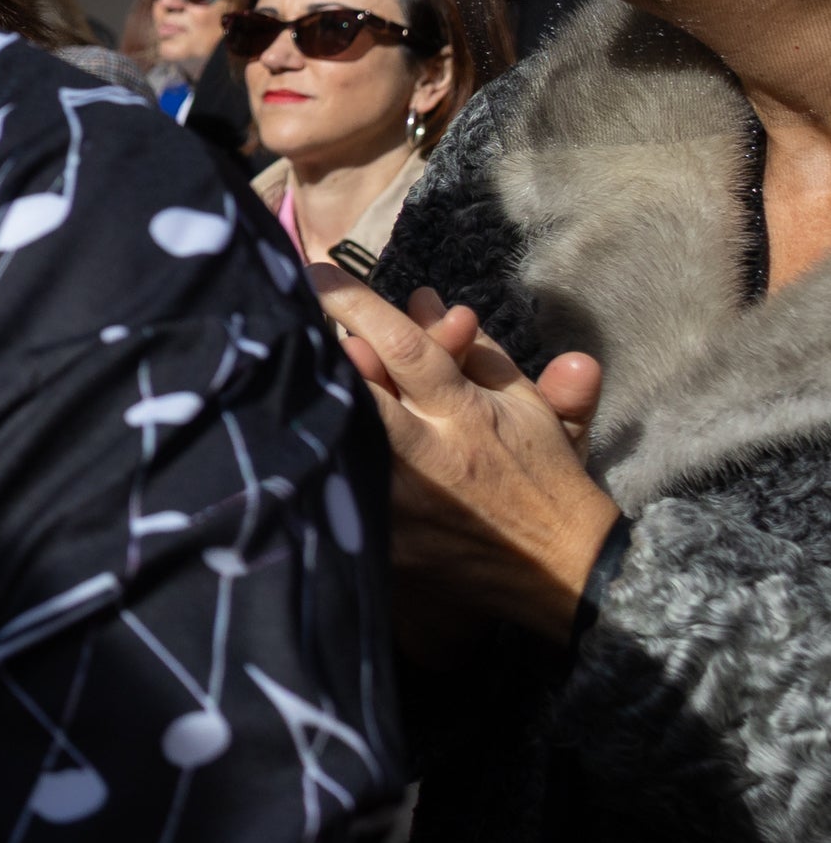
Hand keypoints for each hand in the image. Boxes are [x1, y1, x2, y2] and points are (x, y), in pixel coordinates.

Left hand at [313, 270, 617, 642]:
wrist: (561, 570)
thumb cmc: (543, 475)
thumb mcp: (523, 405)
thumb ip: (477, 350)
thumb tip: (425, 297)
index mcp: (464, 414)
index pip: (405, 346)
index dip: (358, 304)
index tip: (317, 272)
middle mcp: (427, 455)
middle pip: (356, 393)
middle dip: (319, 358)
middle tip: (284, 325)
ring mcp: (401, 502)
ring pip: (339, 441)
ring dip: (313, 407)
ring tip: (281, 378)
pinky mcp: (386, 541)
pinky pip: (338, 493)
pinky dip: (316, 463)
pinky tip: (287, 442)